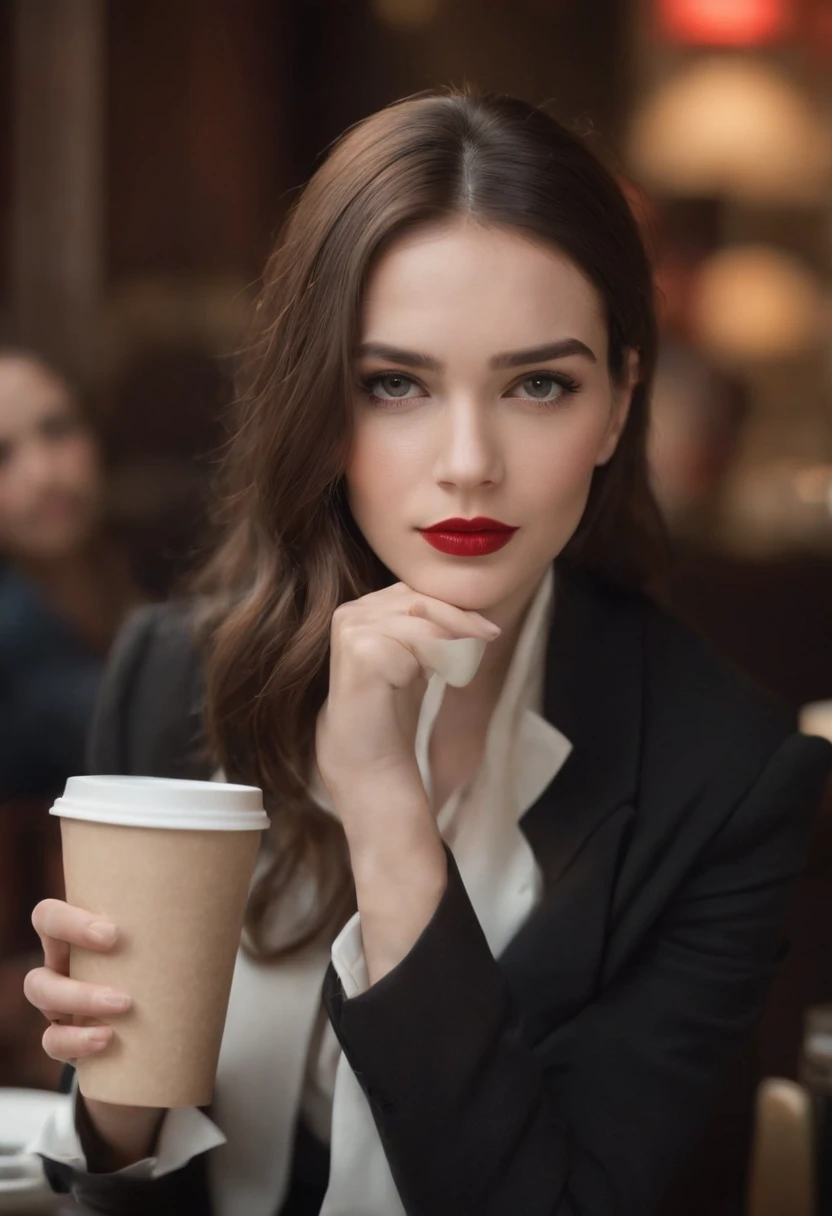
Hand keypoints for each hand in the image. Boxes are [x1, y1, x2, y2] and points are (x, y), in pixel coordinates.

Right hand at [26, 899, 162, 1167]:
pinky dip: (77, 1042)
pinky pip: (53, 1043)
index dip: (69, 922)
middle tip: (121, 976)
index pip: (49, 918)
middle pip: (39, 964)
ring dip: (79, 1002)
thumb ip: (184, 922)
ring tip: (123, 1008)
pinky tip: (105, 1041)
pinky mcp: (66, 1039)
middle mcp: (60, 968)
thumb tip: (233, 892)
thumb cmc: (158, 968)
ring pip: (43, 999)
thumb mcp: (164, 944)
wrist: (151, 1030)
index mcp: (77, 936)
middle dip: (74, 974)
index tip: (114, 934)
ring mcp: (58, 1006)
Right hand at [316, 582, 498, 847]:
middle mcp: (350, 613)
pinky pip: (420, 638)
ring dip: (455, 638)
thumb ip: (428, 628)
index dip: (453, 607)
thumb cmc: (391, 716)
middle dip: (460, 618)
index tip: (487, 630)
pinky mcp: (361, 648)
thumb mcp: (415, 660)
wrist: (369, 765)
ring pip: (422, 615)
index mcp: (361, 612)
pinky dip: (441, 656)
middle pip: (420, 597)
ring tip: (462, 668)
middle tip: (491, 637)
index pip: (415, 591)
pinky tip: (438, 679)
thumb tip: (470, 606)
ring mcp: (351, 629)